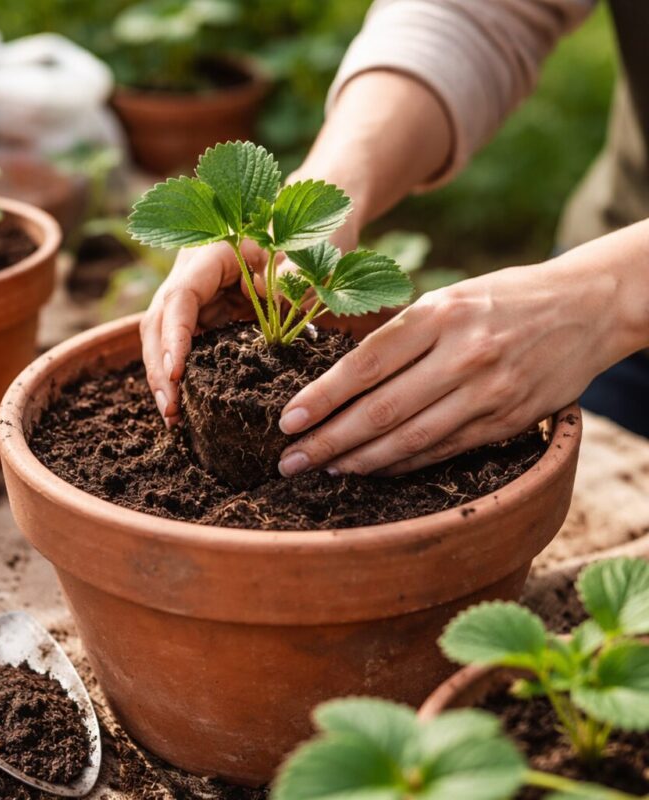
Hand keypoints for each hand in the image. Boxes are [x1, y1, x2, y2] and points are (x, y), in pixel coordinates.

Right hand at [141, 181, 361, 425]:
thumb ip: (294, 274)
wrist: (318, 227)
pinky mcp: (210, 314)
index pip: (180, 296)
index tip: (176, 372)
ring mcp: (200, 296)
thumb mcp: (311, 252)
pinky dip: (185, 374)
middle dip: (160, 367)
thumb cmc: (315, 234)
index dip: (174, 335)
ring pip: (165, 336)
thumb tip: (270, 296)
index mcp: (214, 252)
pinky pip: (188, 344)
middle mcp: (196, 273)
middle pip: (159, 321)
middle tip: (170, 411)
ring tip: (173, 418)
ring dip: (165, 376)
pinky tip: (186, 405)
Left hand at [277, 258, 624, 476]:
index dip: (322, 398)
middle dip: (329, 441)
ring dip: (360, 461)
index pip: (365, 365)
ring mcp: (487, 392)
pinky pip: (442, 451)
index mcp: (439, 314)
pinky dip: (401, 465)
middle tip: (291, 460)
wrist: (587, 308)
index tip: (287, 421)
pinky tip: (371, 470)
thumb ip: (400, 336)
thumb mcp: (448, 297)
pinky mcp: (505, 422)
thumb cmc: (502, 299)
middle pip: (381, 410)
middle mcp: (462, 355)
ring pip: (410, 439)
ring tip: (324, 470)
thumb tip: (340, 382)